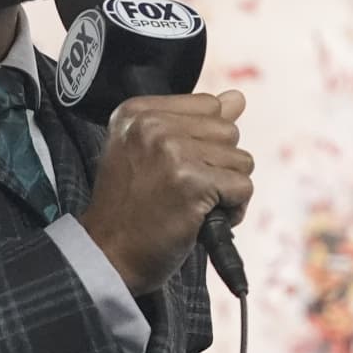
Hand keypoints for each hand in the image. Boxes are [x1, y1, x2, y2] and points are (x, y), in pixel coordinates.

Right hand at [78, 91, 254, 294]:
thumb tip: (237, 97)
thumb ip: (194, 122)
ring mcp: (171, 151)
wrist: (109, 255)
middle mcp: (151, 125)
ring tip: (191, 205)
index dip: (205, 142)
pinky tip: (202, 219)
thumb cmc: (131, 209)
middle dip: (218, 166)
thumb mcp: (151, 153)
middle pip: (229, 132)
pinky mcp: (191, 182)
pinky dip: (233, 210)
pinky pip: (243, 187)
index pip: (210, 105)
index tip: (175, 168)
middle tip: (183, 191)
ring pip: (241, 160)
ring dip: (226, 189)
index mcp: (137, 112)